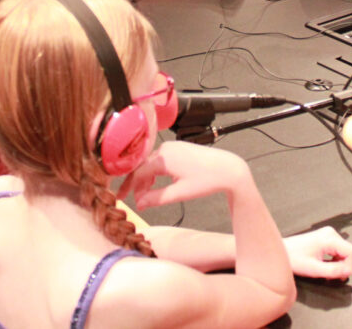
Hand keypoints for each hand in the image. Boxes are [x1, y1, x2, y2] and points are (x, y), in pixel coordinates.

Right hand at [119, 141, 250, 210]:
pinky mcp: (178, 148)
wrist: (228, 169)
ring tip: (145, 196)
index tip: (123, 199)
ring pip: (150, 163)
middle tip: (132, 199)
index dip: (130, 187)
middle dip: (137, 184)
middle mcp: (165, 149)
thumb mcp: (180, 193)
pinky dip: (155, 172)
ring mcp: (172, 147)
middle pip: (142, 167)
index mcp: (163, 158)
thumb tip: (139, 204)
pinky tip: (156, 184)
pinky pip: (159, 160)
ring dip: (146, 179)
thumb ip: (157, 198)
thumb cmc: (207, 180)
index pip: (138, 173)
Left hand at [283, 227, 351, 279]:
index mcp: (329, 238)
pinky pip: (339, 251)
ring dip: (339, 264)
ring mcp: (328, 235)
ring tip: (326, 271)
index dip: (349, 266)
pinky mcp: (326, 238)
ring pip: (345, 252)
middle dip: (343, 266)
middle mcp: (330, 233)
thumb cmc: (293, 258)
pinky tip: (325, 265)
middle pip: (349, 252)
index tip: (340, 275)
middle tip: (332, 275)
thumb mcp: (314, 269)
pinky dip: (335, 261)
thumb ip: (333, 271)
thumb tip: (347, 271)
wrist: (282, 251)